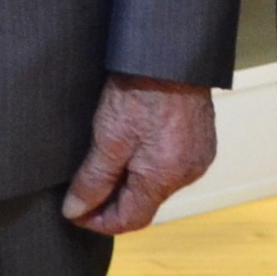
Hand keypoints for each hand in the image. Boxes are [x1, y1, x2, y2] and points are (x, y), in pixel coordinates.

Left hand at [63, 74, 216, 232]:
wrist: (170, 53)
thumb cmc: (140, 90)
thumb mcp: (107, 137)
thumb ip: (93, 180)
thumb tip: (76, 211)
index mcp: (164, 178)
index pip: (130, 220)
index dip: (98, 222)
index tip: (75, 212)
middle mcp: (186, 173)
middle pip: (144, 203)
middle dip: (113, 200)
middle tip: (84, 187)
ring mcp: (197, 156)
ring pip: (157, 184)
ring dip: (131, 181)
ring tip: (106, 161)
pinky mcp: (201, 140)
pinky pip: (171, 164)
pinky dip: (149, 163)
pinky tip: (133, 144)